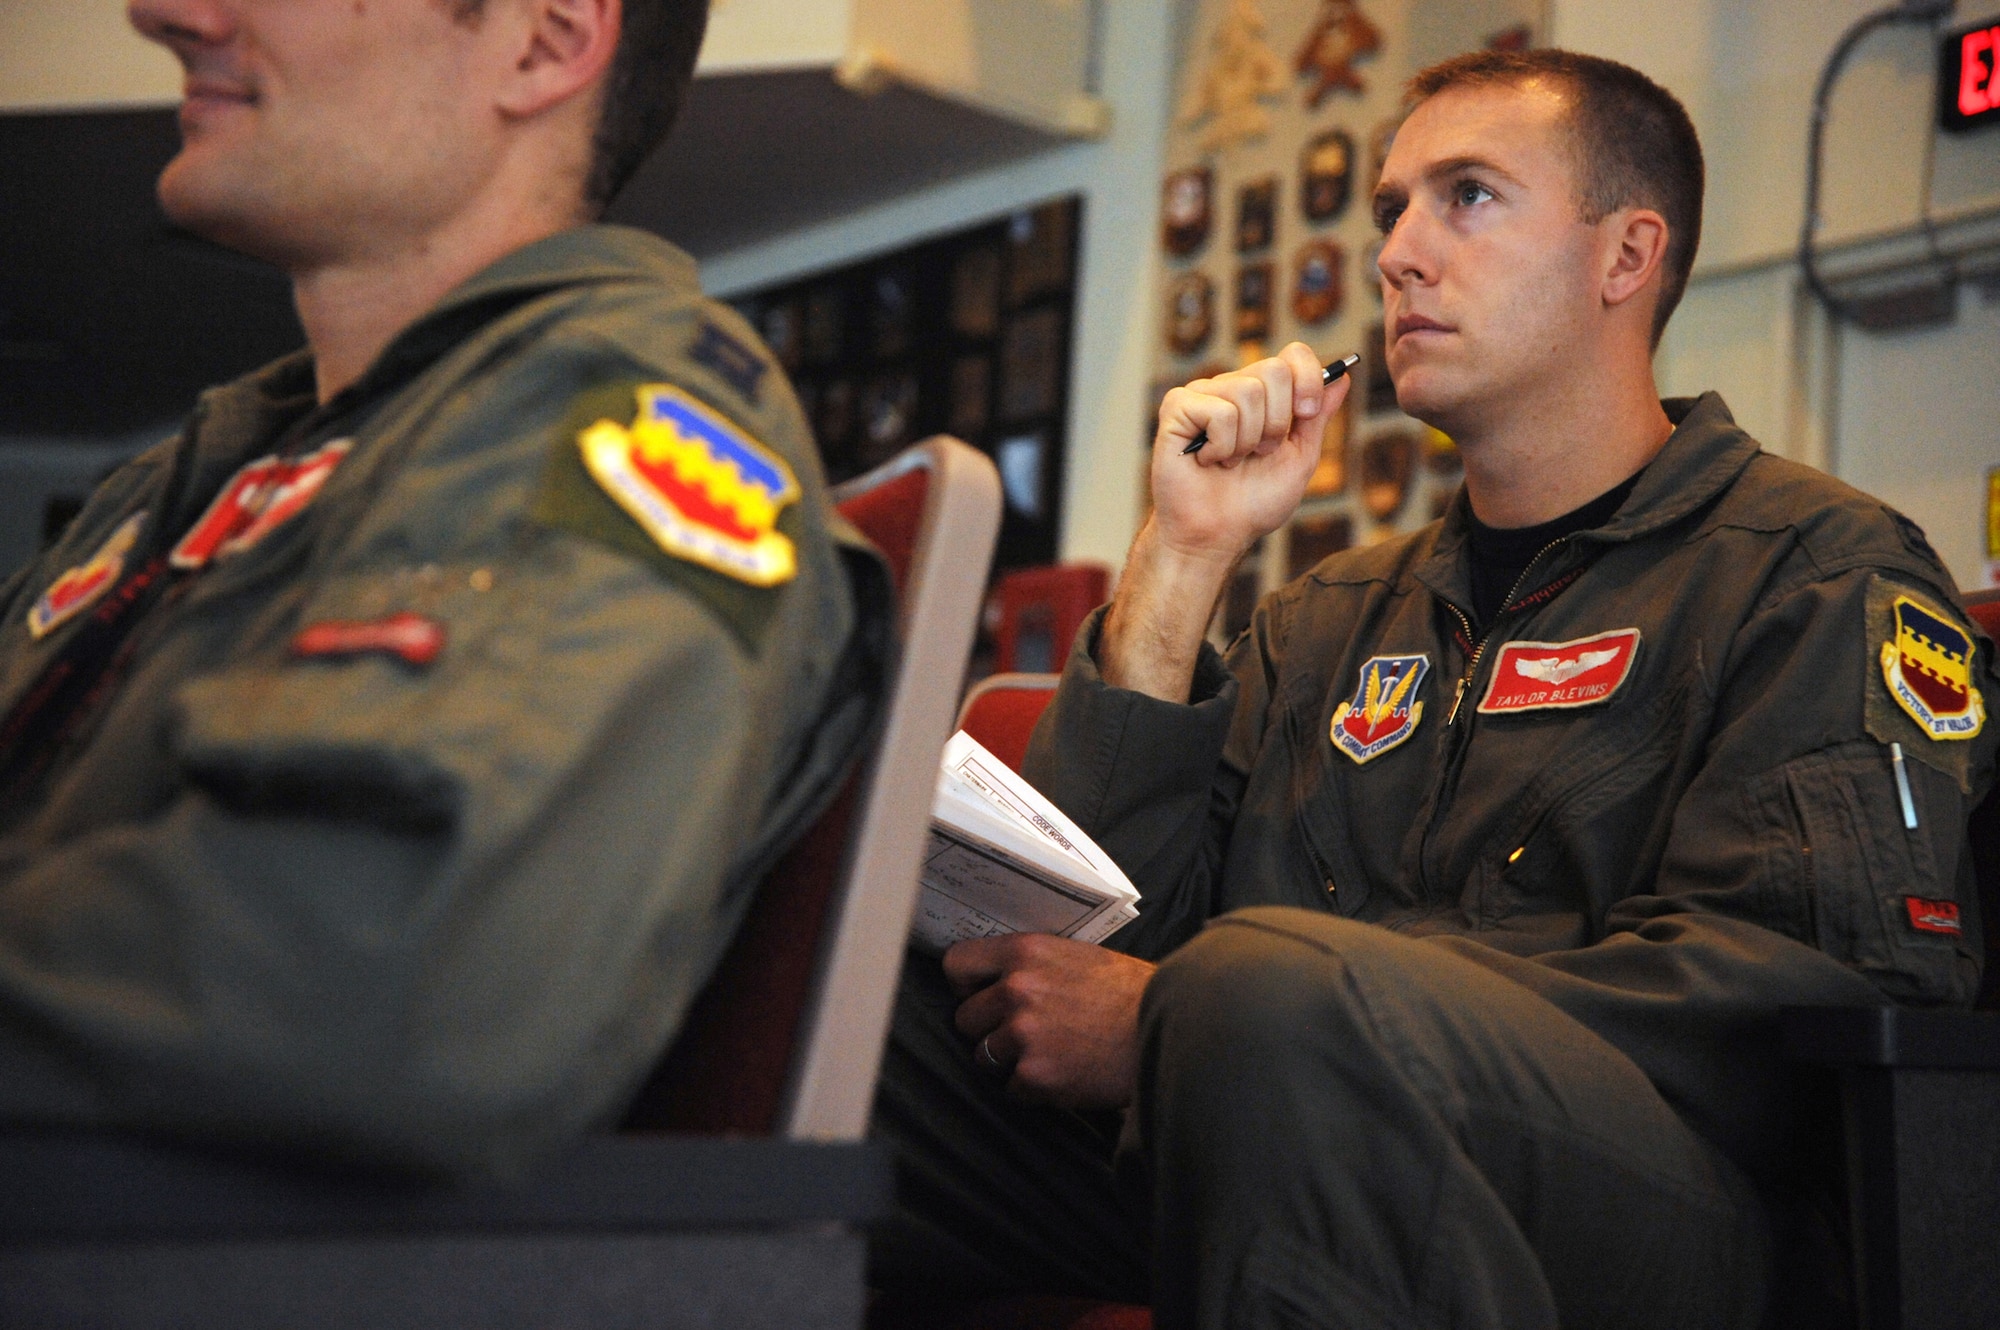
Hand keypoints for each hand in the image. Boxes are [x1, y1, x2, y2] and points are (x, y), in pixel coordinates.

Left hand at [944, 933, 1155, 1110]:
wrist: (1169, 1030)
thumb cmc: (1128, 993)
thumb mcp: (1076, 955)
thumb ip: (1031, 964)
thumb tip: (995, 978)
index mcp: (1025, 952)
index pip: (956, 964)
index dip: (966, 986)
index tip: (979, 996)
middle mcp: (1017, 990)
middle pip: (964, 1019)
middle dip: (989, 1029)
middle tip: (1024, 1033)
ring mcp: (1023, 1034)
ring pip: (984, 1056)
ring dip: (1009, 1060)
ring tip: (1049, 1052)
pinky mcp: (1035, 1075)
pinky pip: (1011, 1088)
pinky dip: (1033, 1087)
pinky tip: (1064, 1072)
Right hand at [1149, 342, 1343, 561]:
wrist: (1217, 536)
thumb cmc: (1253, 503)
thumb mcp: (1299, 457)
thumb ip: (1317, 417)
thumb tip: (1342, 376)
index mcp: (1262, 395)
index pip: (1293, 356)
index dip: (1308, 379)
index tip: (1307, 414)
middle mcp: (1231, 387)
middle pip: (1274, 370)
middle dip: (1277, 422)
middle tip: (1260, 452)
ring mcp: (1202, 395)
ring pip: (1247, 391)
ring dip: (1247, 440)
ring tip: (1231, 461)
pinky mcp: (1176, 408)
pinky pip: (1218, 411)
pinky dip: (1222, 446)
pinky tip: (1207, 461)